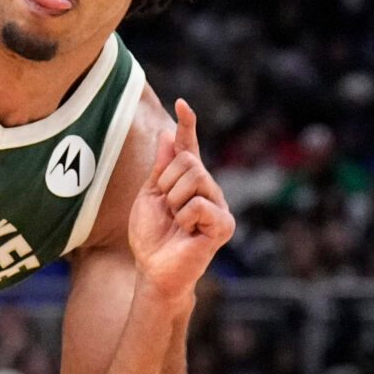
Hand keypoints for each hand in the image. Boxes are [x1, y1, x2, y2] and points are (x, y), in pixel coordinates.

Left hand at [128, 100, 234, 303]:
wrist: (153, 269)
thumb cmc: (152, 236)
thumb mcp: (150, 196)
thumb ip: (160, 168)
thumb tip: (167, 135)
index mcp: (189, 182)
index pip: (189, 148)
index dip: (187, 126)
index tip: (182, 103)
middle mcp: (208, 189)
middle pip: (188, 162)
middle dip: (167, 183)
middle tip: (166, 208)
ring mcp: (218, 206)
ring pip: (194, 178)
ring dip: (174, 201)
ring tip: (176, 221)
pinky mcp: (223, 225)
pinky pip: (200, 204)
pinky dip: (185, 216)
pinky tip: (187, 230)